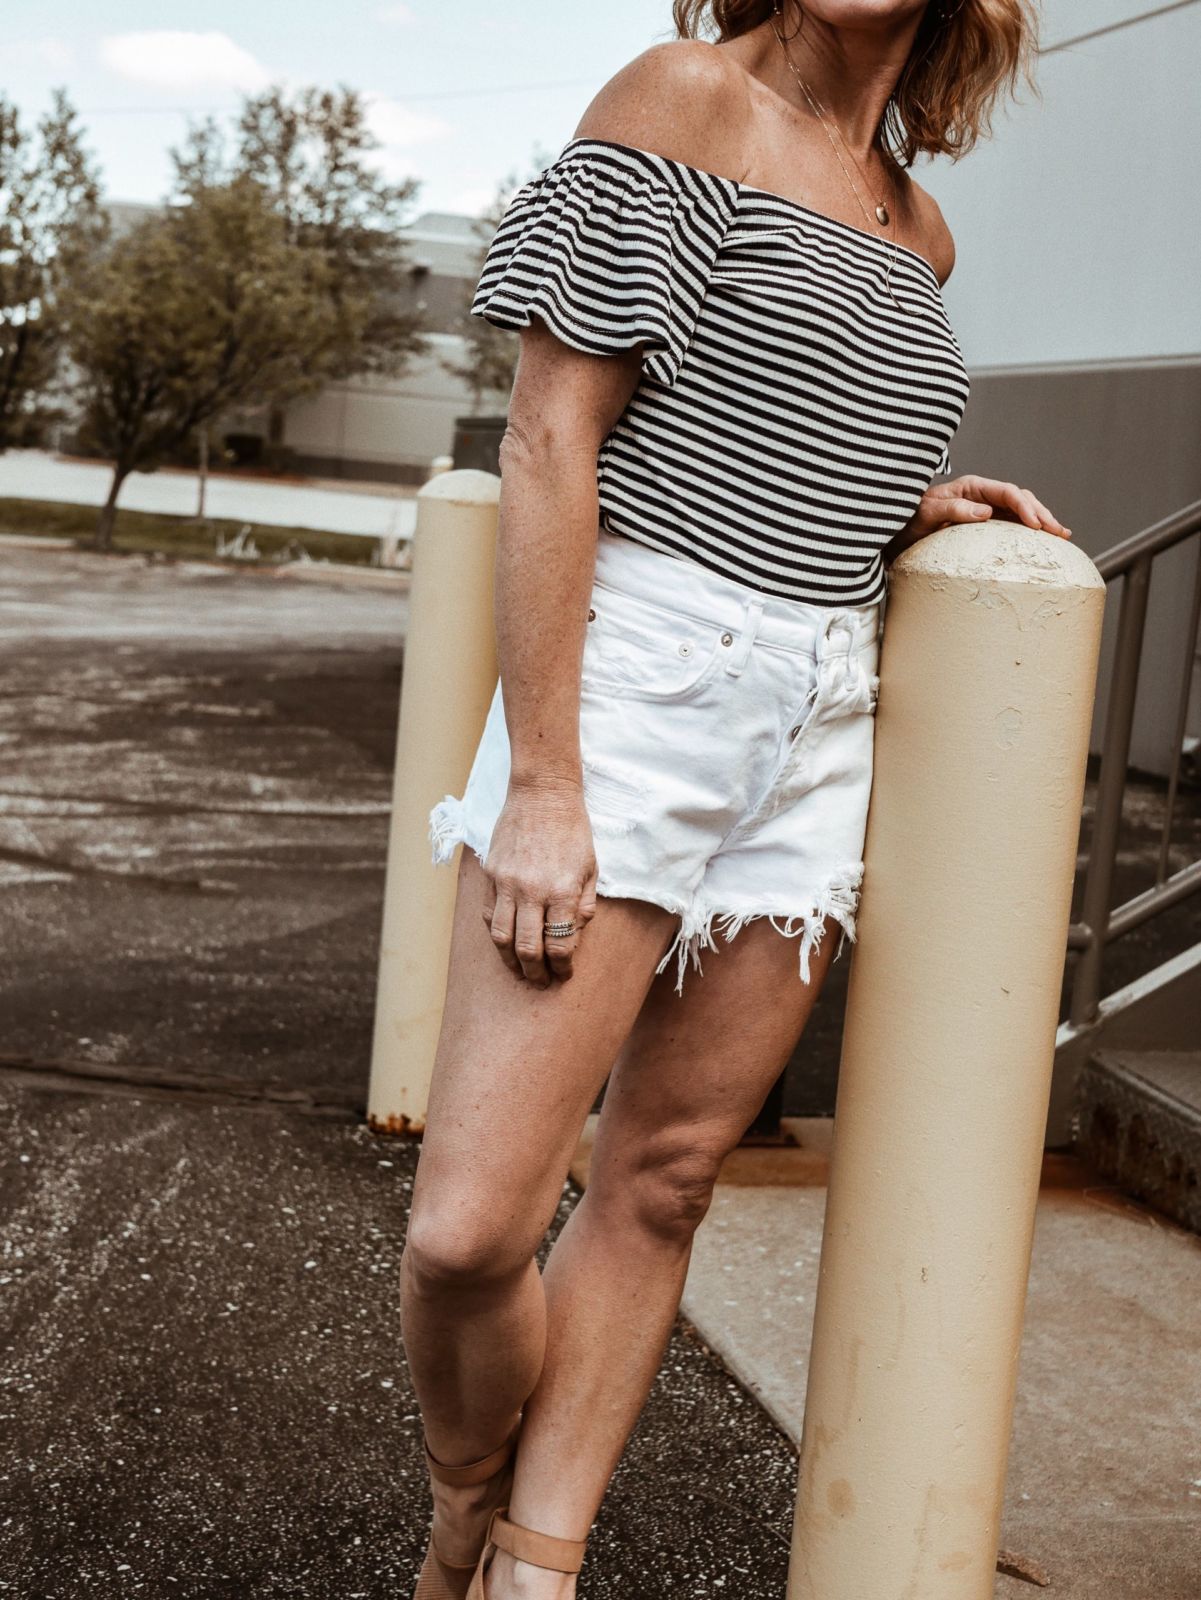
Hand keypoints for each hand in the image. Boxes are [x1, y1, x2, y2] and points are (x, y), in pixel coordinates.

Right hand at [481, 777, 598, 987]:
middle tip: (541, 982)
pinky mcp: (491, 874)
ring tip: (519, 971)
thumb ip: (583, 904)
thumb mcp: (591, 868)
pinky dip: (496, 933)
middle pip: (528, 949)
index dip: (563, 967)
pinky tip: (505, 942)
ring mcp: (507, 883)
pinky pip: (489, 913)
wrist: (542, 794)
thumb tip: (574, 935)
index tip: (564, 974)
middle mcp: (532, 892)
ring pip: (502, 937)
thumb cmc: (573, 830)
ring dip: (510, 961)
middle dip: (536, 973)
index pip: (560, 945)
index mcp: (563, 891)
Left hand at [899, 475, 1071, 554]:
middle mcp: (982, 497)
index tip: (1036, 525)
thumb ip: (952, 510)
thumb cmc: (909, 521)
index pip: (1006, 492)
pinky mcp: (985, 526)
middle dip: (1042, 514)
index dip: (1024, 506)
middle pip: (1020, 499)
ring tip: (1061, 535)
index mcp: (971, 488)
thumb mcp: (927, 514)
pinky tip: (1044, 541)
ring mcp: (985, 511)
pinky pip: (1012, 525)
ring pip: (1021, 511)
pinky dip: (1030, 531)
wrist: (898, 534)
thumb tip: (985, 512)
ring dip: (1041, 522)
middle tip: (1058, 532)